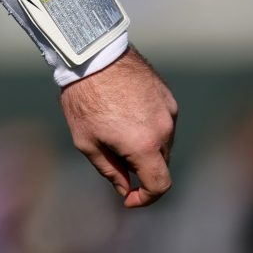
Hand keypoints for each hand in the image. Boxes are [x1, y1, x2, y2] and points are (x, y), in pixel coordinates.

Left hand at [58, 49, 178, 207]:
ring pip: (163, 142)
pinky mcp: (168, 95)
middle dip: (140, 168)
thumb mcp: (86, 141)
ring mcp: (169, 111)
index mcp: (144, 146)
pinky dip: (150, 125)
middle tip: (114, 158)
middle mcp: (164, 130)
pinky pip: (164, 120)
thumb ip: (110, 170)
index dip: (146, 198)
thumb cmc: (83, 98)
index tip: (130, 197)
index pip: (160, 185)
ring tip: (116, 127)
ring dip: (146, 145)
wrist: (91, 54)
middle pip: (161, 163)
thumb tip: (125, 189)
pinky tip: (126, 112)